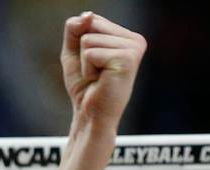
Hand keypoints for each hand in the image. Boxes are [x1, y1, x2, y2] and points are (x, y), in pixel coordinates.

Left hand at [62, 12, 146, 131]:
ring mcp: (134, 48)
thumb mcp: (74, 52)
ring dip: (85, 62)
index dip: (81, 43)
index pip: (93, 20)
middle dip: (83, 51)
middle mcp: (135, 40)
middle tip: (95, 72)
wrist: (91, 115)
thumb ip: (75, 30)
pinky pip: (90, 53)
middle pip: (91, 26)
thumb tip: (87, 15)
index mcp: (127, 36)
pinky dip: (87, 69)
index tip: (92, 63)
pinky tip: (100, 80)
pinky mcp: (127, 58)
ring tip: (98, 77)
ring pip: (88, 39)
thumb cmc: (85, 87)